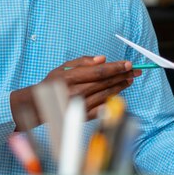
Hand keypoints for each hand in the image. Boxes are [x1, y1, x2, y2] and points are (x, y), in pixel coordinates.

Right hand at [11, 56, 140, 129]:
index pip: (99, 71)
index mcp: (70, 78)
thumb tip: (102, 59)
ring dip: (120, 86)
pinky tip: (119, 92)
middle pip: (105, 82)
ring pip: (106, 94)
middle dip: (122, 75)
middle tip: (134, 71)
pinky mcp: (83, 116)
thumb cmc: (52, 83)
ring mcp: (80, 105)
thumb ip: (82, 62)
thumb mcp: (63, 67)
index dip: (115, 67)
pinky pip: (102, 107)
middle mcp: (76, 92)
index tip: (128, 64)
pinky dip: (112, 99)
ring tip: (129, 80)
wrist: (39, 105)